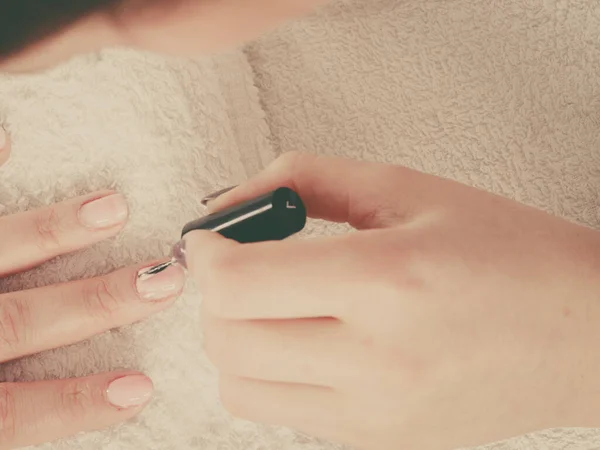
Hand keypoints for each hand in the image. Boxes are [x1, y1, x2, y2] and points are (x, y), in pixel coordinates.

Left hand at [0, 130, 184, 448]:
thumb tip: (110, 398)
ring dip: (50, 230)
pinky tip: (12, 138)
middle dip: (94, 303)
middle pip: (16, 321)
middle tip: (163, 281)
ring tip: (111, 207)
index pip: (14, 411)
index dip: (75, 404)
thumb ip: (14, 415)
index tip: (139, 389)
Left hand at [186, 152, 599, 449]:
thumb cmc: (506, 251)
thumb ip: (308, 178)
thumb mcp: (407, 189)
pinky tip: (304, 337)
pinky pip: (280, 410)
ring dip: (234, 336)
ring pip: (240, 386)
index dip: (205, 253)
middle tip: (240, 262)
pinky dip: (268, 370)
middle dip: (212, 293)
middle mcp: (376, 359)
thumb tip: (232, 201)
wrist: (582, 335)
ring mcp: (374, 413)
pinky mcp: (376, 440)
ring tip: (272, 303)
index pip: (239, 283)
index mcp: (387, 281)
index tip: (212, 237)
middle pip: (226, 338)